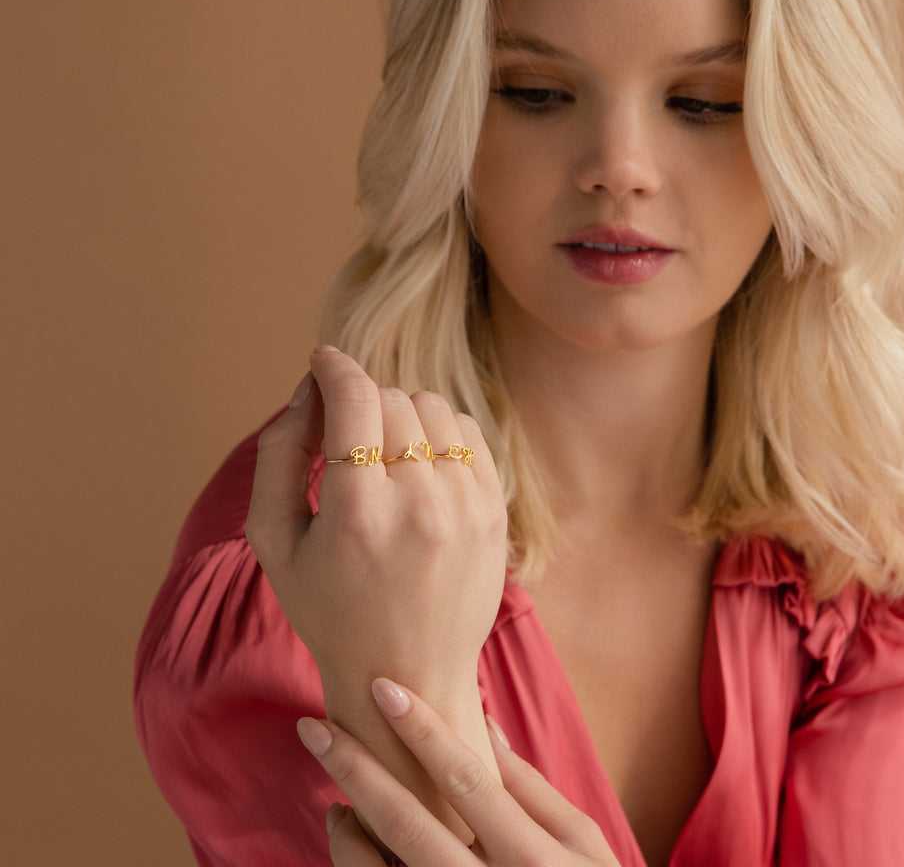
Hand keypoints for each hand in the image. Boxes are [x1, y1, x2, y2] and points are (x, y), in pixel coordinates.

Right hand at [246, 347, 508, 832]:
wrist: (409, 675)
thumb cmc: (330, 611)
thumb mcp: (275, 542)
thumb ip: (278, 456)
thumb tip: (305, 391)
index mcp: (359, 512)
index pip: (353, 396)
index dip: (332, 366)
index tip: (321, 360)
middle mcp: (421, 503)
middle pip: (390, 398)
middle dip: (359, 401)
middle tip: (342, 432)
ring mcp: (467, 506)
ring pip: (432, 407)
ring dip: (400, 413)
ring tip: (381, 451)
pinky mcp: (495, 511)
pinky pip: (469, 431)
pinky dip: (440, 431)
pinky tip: (419, 462)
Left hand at [297, 679, 621, 866]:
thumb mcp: (581, 841)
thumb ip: (530, 786)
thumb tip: (483, 721)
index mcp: (532, 854)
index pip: (466, 779)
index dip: (422, 730)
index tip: (383, 687)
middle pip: (409, 824)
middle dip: (357, 770)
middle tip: (314, 728)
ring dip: (348, 834)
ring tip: (336, 801)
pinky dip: (358, 866)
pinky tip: (354, 842)